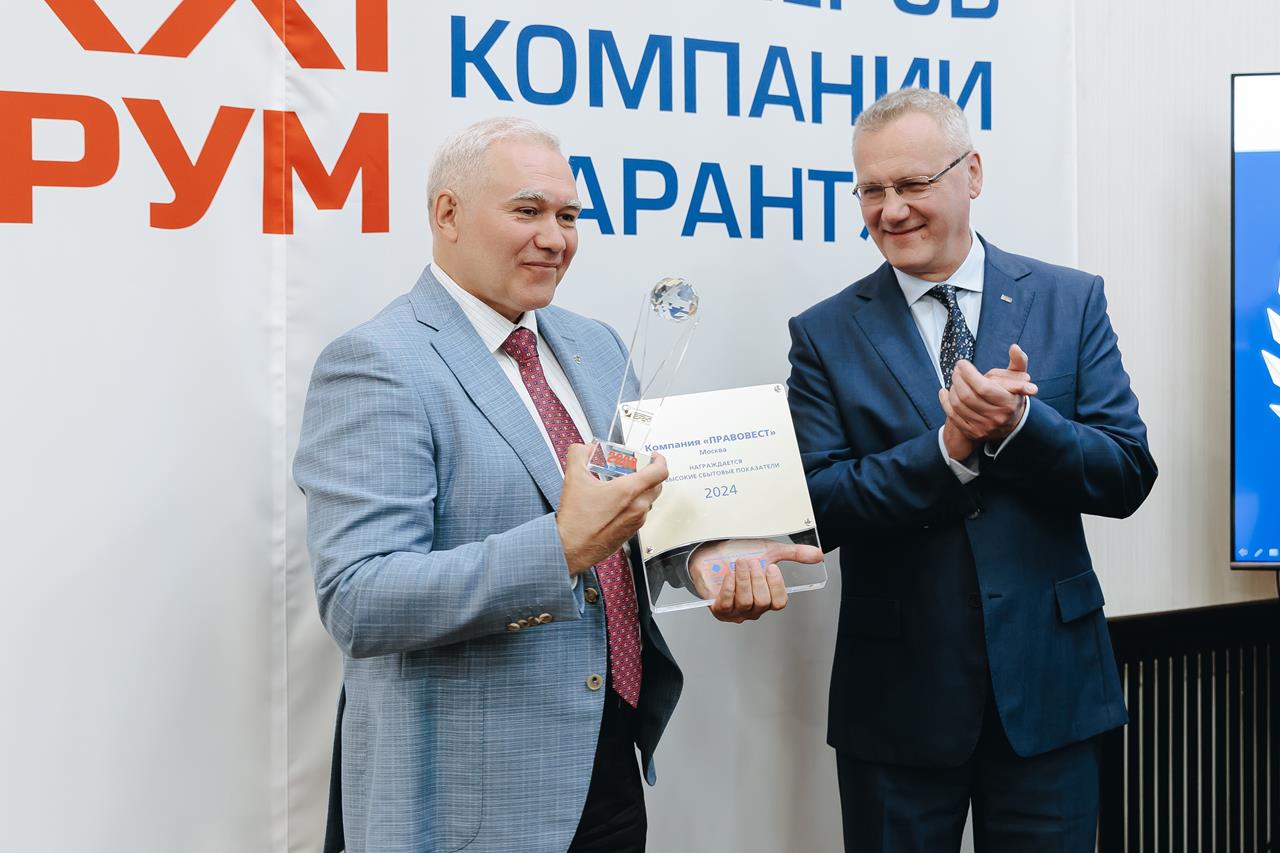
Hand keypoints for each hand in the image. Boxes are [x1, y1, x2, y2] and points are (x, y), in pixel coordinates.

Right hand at [557, 445, 667, 575]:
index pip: (659, 471)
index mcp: (628, 491)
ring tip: (622, 487)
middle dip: (649, 475)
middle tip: (636, 470)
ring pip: (648, 501)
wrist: (570, 548)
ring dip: (641, 491)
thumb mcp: (574, 479)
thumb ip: (579, 455)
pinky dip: (634, 506)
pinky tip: (615, 504)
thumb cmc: (575, 520)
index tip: (654, 457)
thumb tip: (585, 448)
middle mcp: (637, 507)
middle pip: (657, 485)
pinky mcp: (631, 532)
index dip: (660, 460)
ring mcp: (636, 521)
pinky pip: (640, 514)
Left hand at [687, 539, 822, 622]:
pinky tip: (729, 573)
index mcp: (767, 598)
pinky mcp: (718, 609)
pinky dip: (729, 586)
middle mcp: (753, 609)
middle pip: (761, 602)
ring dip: (742, 579)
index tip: (770, 567)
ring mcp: (735, 612)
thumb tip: (819, 555)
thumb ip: (794, 554)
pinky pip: (726, 603)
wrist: (713, 553)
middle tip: (750, 562)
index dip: (776, 586)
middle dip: (756, 579)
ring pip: (745, 601)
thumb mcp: (770, 551)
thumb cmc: (741, 555)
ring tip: (739, 563)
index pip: (779, 603)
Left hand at [938, 345, 1036, 442]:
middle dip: (958, 379)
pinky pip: (953, 416)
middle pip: (968, 396)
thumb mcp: (1019, 377)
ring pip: (958, 405)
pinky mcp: (973, 433)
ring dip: (952, 388)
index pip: (983, 387)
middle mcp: (996, 417)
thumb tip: (1014, 348)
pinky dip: (945, 402)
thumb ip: (1018, 361)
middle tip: (956, 370)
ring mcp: (984, 427)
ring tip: (954, 379)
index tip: (962, 363)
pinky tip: (945, 391)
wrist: (1011, 422)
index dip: (969, 374)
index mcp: (1008, 403)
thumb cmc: (1012, 395)